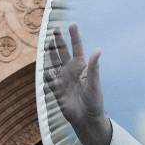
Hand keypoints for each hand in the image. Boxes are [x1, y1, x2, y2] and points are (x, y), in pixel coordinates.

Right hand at [44, 23, 111, 144]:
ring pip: (53, 63)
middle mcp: (71, 71)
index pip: (76, 49)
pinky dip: (47, 77)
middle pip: (62, 53)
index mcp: (81, 68)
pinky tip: (47, 73)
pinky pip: (49, 81)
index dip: (74, 37)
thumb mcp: (94, 84)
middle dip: (58, 42)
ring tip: (47, 44)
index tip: (72, 24)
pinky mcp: (56, 90)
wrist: (87, 119)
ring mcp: (62, 80)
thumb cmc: (94, 101)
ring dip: (50, 54)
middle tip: (55, 30)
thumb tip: (98, 50)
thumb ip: (94, 67)